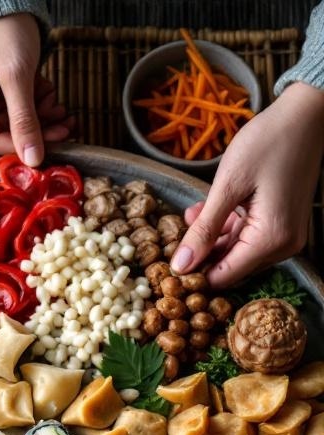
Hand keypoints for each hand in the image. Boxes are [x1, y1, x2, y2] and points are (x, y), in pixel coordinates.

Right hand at [0, 13, 71, 166]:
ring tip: (61, 109)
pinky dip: (36, 102)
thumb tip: (33, 160)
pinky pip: (17, 102)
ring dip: (40, 116)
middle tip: (65, 127)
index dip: (16, 146)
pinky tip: (51, 96)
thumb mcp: (16, 74)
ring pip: (14, 118)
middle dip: (35, 129)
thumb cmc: (3, 25)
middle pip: (3, 129)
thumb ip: (25, 119)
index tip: (45, 148)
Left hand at [170, 83, 323, 287]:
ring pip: (237, 252)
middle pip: (231, 266)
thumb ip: (204, 229)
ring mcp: (285, 236)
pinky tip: (208, 210)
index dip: (194, 274)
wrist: (305, 116)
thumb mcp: (228, 186)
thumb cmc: (268, 142)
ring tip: (192, 212)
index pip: (224, 277)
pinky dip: (227, 228)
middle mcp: (282, 246)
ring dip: (212, 238)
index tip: (169, 263)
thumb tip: (180, 266)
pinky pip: (248, 237)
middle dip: (202, 253)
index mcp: (270, 239)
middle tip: (178, 231)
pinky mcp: (282, 224)